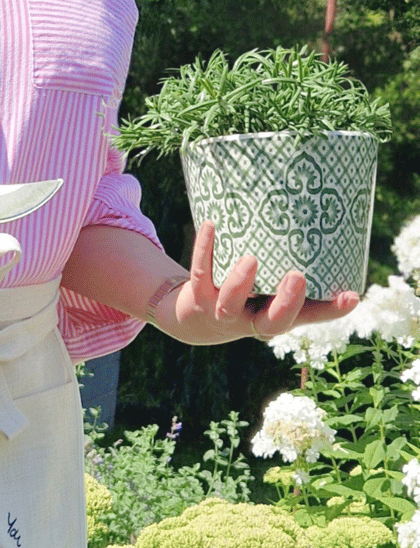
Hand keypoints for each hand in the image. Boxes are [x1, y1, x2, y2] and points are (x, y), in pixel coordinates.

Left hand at [178, 221, 359, 340]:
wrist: (197, 319)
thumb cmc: (249, 298)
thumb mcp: (275, 291)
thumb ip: (301, 274)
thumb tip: (339, 233)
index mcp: (277, 318)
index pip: (310, 317)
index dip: (330, 310)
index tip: (351, 296)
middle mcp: (252, 320)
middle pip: (272, 323)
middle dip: (286, 304)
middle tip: (298, 277)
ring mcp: (222, 311)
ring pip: (229, 305)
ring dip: (240, 284)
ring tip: (251, 259)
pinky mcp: (198, 297)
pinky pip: (200, 275)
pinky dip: (204, 250)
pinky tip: (211, 225)